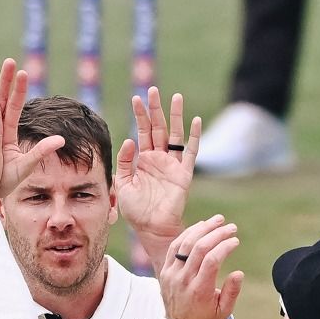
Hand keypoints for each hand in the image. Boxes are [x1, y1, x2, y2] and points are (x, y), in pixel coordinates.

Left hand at [116, 89, 200, 246]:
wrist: (151, 229)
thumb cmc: (136, 211)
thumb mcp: (123, 185)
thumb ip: (125, 163)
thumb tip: (129, 140)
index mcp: (143, 160)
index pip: (142, 131)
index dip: (140, 115)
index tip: (136, 98)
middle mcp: (159, 159)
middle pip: (159, 127)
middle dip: (156, 109)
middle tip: (154, 89)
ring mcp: (172, 165)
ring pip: (175, 135)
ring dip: (176, 116)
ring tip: (176, 97)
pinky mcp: (183, 174)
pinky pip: (191, 153)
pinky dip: (194, 137)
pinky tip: (196, 121)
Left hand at [159, 216, 243, 318]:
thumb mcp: (224, 312)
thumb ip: (232, 292)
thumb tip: (239, 273)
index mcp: (199, 290)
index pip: (211, 260)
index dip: (224, 247)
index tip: (235, 241)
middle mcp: (183, 280)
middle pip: (199, 248)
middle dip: (217, 233)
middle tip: (231, 227)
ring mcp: (171, 274)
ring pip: (186, 243)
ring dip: (203, 228)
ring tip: (218, 220)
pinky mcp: (165, 271)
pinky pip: (175, 246)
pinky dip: (188, 234)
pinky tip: (201, 226)